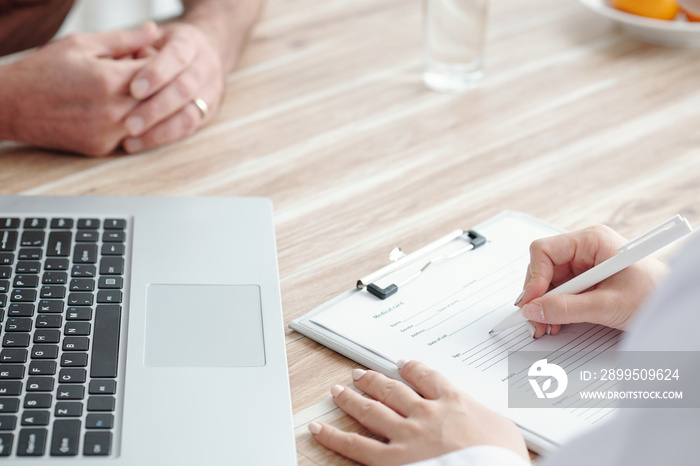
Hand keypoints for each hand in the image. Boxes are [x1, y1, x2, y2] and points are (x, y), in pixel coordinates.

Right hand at [0, 23, 158, 155]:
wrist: (11, 105)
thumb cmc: (43, 69)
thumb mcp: (81, 44)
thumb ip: (123, 40)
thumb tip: (153, 30)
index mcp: (109, 81)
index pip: (157, 72)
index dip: (155, 61)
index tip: (141, 56)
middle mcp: (113, 111)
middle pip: (157, 99)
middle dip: (155, 84)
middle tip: (136, 73)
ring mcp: (108, 133)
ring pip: (148, 120)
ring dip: (144, 105)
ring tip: (123, 89)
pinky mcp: (102, 148)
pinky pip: (129, 134)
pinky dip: (129, 121)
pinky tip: (110, 108)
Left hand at [122, 22, 223, 152]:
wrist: (201, 54)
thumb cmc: (164, 46)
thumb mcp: (149, 37)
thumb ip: (133, 47)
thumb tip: (116, 63)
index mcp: (190, 43)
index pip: (177, 57)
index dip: (156, 74)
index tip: (133, 90)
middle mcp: (206, 67)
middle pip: (185, 89)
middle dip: (155, 108)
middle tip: (129, 124)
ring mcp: (211, 92)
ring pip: (190, 115)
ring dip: (160, 130)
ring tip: (131, 140)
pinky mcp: (209, 112)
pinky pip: (189, 129)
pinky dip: (163, 138)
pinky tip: (140, 143)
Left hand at [309, 360, 528, 465]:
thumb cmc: (503, 459)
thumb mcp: (506, 431)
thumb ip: (486, 418)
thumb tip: (484, 419)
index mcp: (452, 402)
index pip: (427, 377)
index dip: (412, 368)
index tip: (403, 364)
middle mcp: (425, 414)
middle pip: (392, 389)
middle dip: (373, 380)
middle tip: (360, 374)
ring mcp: (406, 436)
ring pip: (371, 410)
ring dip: (351, 398)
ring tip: (338, 391)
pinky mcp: (393, 461)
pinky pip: (355, 446)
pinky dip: (334, 436)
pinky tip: (319, 428)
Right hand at [515, 225, 667, 337]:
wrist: (675, 307)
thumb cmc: (654, 295)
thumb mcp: (608, 304)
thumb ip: (567, 308)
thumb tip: (533, 310)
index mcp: (591, 241)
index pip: (544, 250)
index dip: (534, 277)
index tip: (532, 302)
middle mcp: (584, 249)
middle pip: (542, 268)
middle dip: (537, 296)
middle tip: (536, 320)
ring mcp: (583, 265)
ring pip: (547, 282)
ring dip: (544, 305)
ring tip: (547, 326)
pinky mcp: (585, 281)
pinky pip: (559, 292)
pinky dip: (554, 308)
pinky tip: (557, 322)